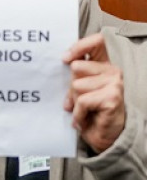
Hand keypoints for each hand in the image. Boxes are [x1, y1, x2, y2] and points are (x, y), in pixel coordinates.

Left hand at [63, 33, 124, 152]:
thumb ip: (76, 75)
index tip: (65, 58)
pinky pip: (82, 101)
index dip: (80, 46)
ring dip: (75, 102)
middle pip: (77, 68)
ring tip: (84, 110)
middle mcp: (113, 71)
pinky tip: (85, 118)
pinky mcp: (112, 96)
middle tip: (79, 101)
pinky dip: (79, 113)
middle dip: (71, 88)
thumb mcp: (79, 90)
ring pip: (77, 86)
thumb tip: (66, 60)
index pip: (97, 42)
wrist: (104, 136)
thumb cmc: (91, 112)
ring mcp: (115, 83)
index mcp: (105, 65)